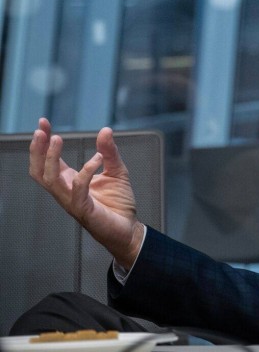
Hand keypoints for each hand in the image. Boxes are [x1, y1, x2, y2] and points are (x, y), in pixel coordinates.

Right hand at [29, 118, 144, 267]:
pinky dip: (86, 171)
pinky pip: (77, 190)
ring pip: (50, 180)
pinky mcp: (83, 210)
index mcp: (70, 181)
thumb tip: (105, 130)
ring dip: (51, 158)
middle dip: (37, 150)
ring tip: (57, 139)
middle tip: (42, 131)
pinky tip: (97, 158)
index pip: (49, 160)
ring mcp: (72, 201)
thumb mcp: (116, 171)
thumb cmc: (118, 203)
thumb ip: (109, 152)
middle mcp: (66, 191)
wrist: (128, 228)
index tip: (43, 122)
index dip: (43, 142)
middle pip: (39, 171)